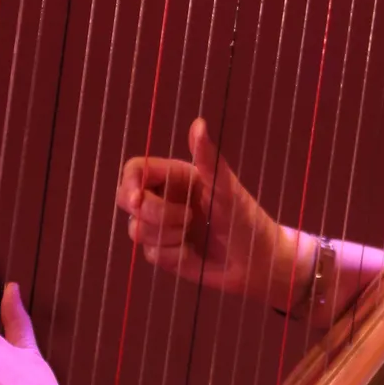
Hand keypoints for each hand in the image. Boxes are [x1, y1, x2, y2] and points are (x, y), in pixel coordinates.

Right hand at [116, 117, 302, 307]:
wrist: (255, 262)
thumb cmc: (245, 218)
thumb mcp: (226, 188)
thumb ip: (207, 157)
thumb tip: (199, 122)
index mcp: (174, 176)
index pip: (135, 170)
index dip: (130, 183)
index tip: (139, 199)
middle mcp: (164, 198)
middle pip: (127, 200)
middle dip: (152, 214)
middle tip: (186, 220)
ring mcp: (161, 226)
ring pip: (136, 230)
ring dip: (167, 236)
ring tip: (193, 233)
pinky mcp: (164, 252)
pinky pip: (150, 255)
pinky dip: (172, 256)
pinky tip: (192, 253)